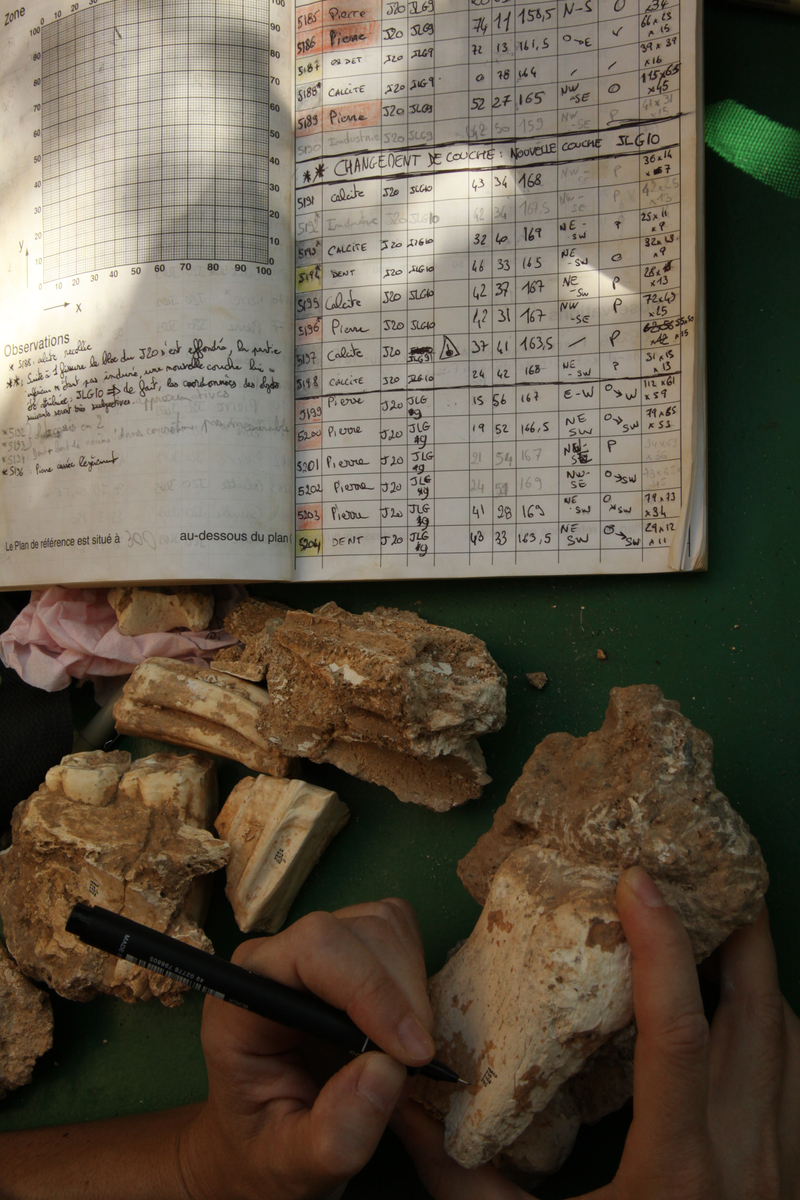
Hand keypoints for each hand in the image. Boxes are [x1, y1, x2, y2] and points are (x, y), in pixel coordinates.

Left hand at [179, 898, 435, 1199]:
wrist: (262, 1138)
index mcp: (245, 998)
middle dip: (402, 998)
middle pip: (359, 933)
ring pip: (384, 926)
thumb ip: (335, 1133)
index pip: (313, 948)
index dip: (371, 989)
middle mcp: (274, 958)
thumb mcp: (294, 1166)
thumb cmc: (268, 1149)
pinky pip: (396, 931)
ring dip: (411, 988)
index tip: (412, 1054)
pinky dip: (414, 974)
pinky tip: (400, 1027)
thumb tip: (386, 1068)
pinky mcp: (345, 945)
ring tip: (402, 1051)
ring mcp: (311, 944)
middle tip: (413, 1066)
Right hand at [392, 867, 799, 1199]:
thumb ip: (461, 1180)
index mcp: (678, 1176)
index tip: (636, 882)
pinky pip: (793, 1082)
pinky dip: (770, 1027)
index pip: (677, 1035)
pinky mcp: (788, 1183)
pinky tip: (739, 1013)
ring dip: (757, 978)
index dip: (660, 949)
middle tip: (704, 873)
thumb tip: (402, 1106)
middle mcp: (746, 1164)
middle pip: (760, 1020)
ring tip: (719, 924)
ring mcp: (780, 1174)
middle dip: (738, 935)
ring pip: (787, 1045)